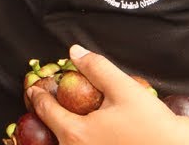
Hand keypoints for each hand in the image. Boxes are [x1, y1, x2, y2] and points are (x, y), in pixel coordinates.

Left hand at [26, 45, 188, 144]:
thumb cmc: (153, 124)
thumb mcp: (123, 88)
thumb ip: (96, 67)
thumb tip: (74, 52)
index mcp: (75, 133)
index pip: (45, 111)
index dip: (38, 96)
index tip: (34, 88)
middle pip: (50, 132)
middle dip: (45, 114)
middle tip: (44, 100)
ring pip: (63, 144)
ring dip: (60, 131)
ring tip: (62, 116)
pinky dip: (74, 141)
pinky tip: (86, 132)